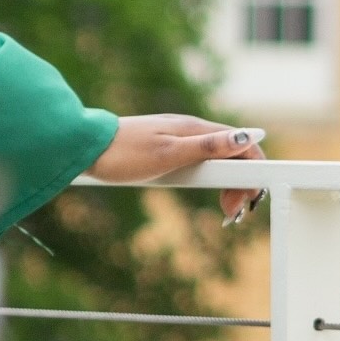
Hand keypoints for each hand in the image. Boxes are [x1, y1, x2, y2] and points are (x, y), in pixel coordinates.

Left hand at [89, 114, 266, 223]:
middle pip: (233, 154)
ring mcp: (176, 137)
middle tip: (230, 212)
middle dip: (241, 183)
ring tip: (223, 210)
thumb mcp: (169, 154)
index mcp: (195, 128)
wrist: (85, 148)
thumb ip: (209, 147)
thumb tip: (249, 135)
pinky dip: (208, 179)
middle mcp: (190, 130)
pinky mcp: (163, 147)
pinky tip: (203, 190)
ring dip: (227, 184)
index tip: (245, 202)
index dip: (254, 173)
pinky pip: (197, 162)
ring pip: (216, 160)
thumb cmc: (124, 153)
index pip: (243, 145)